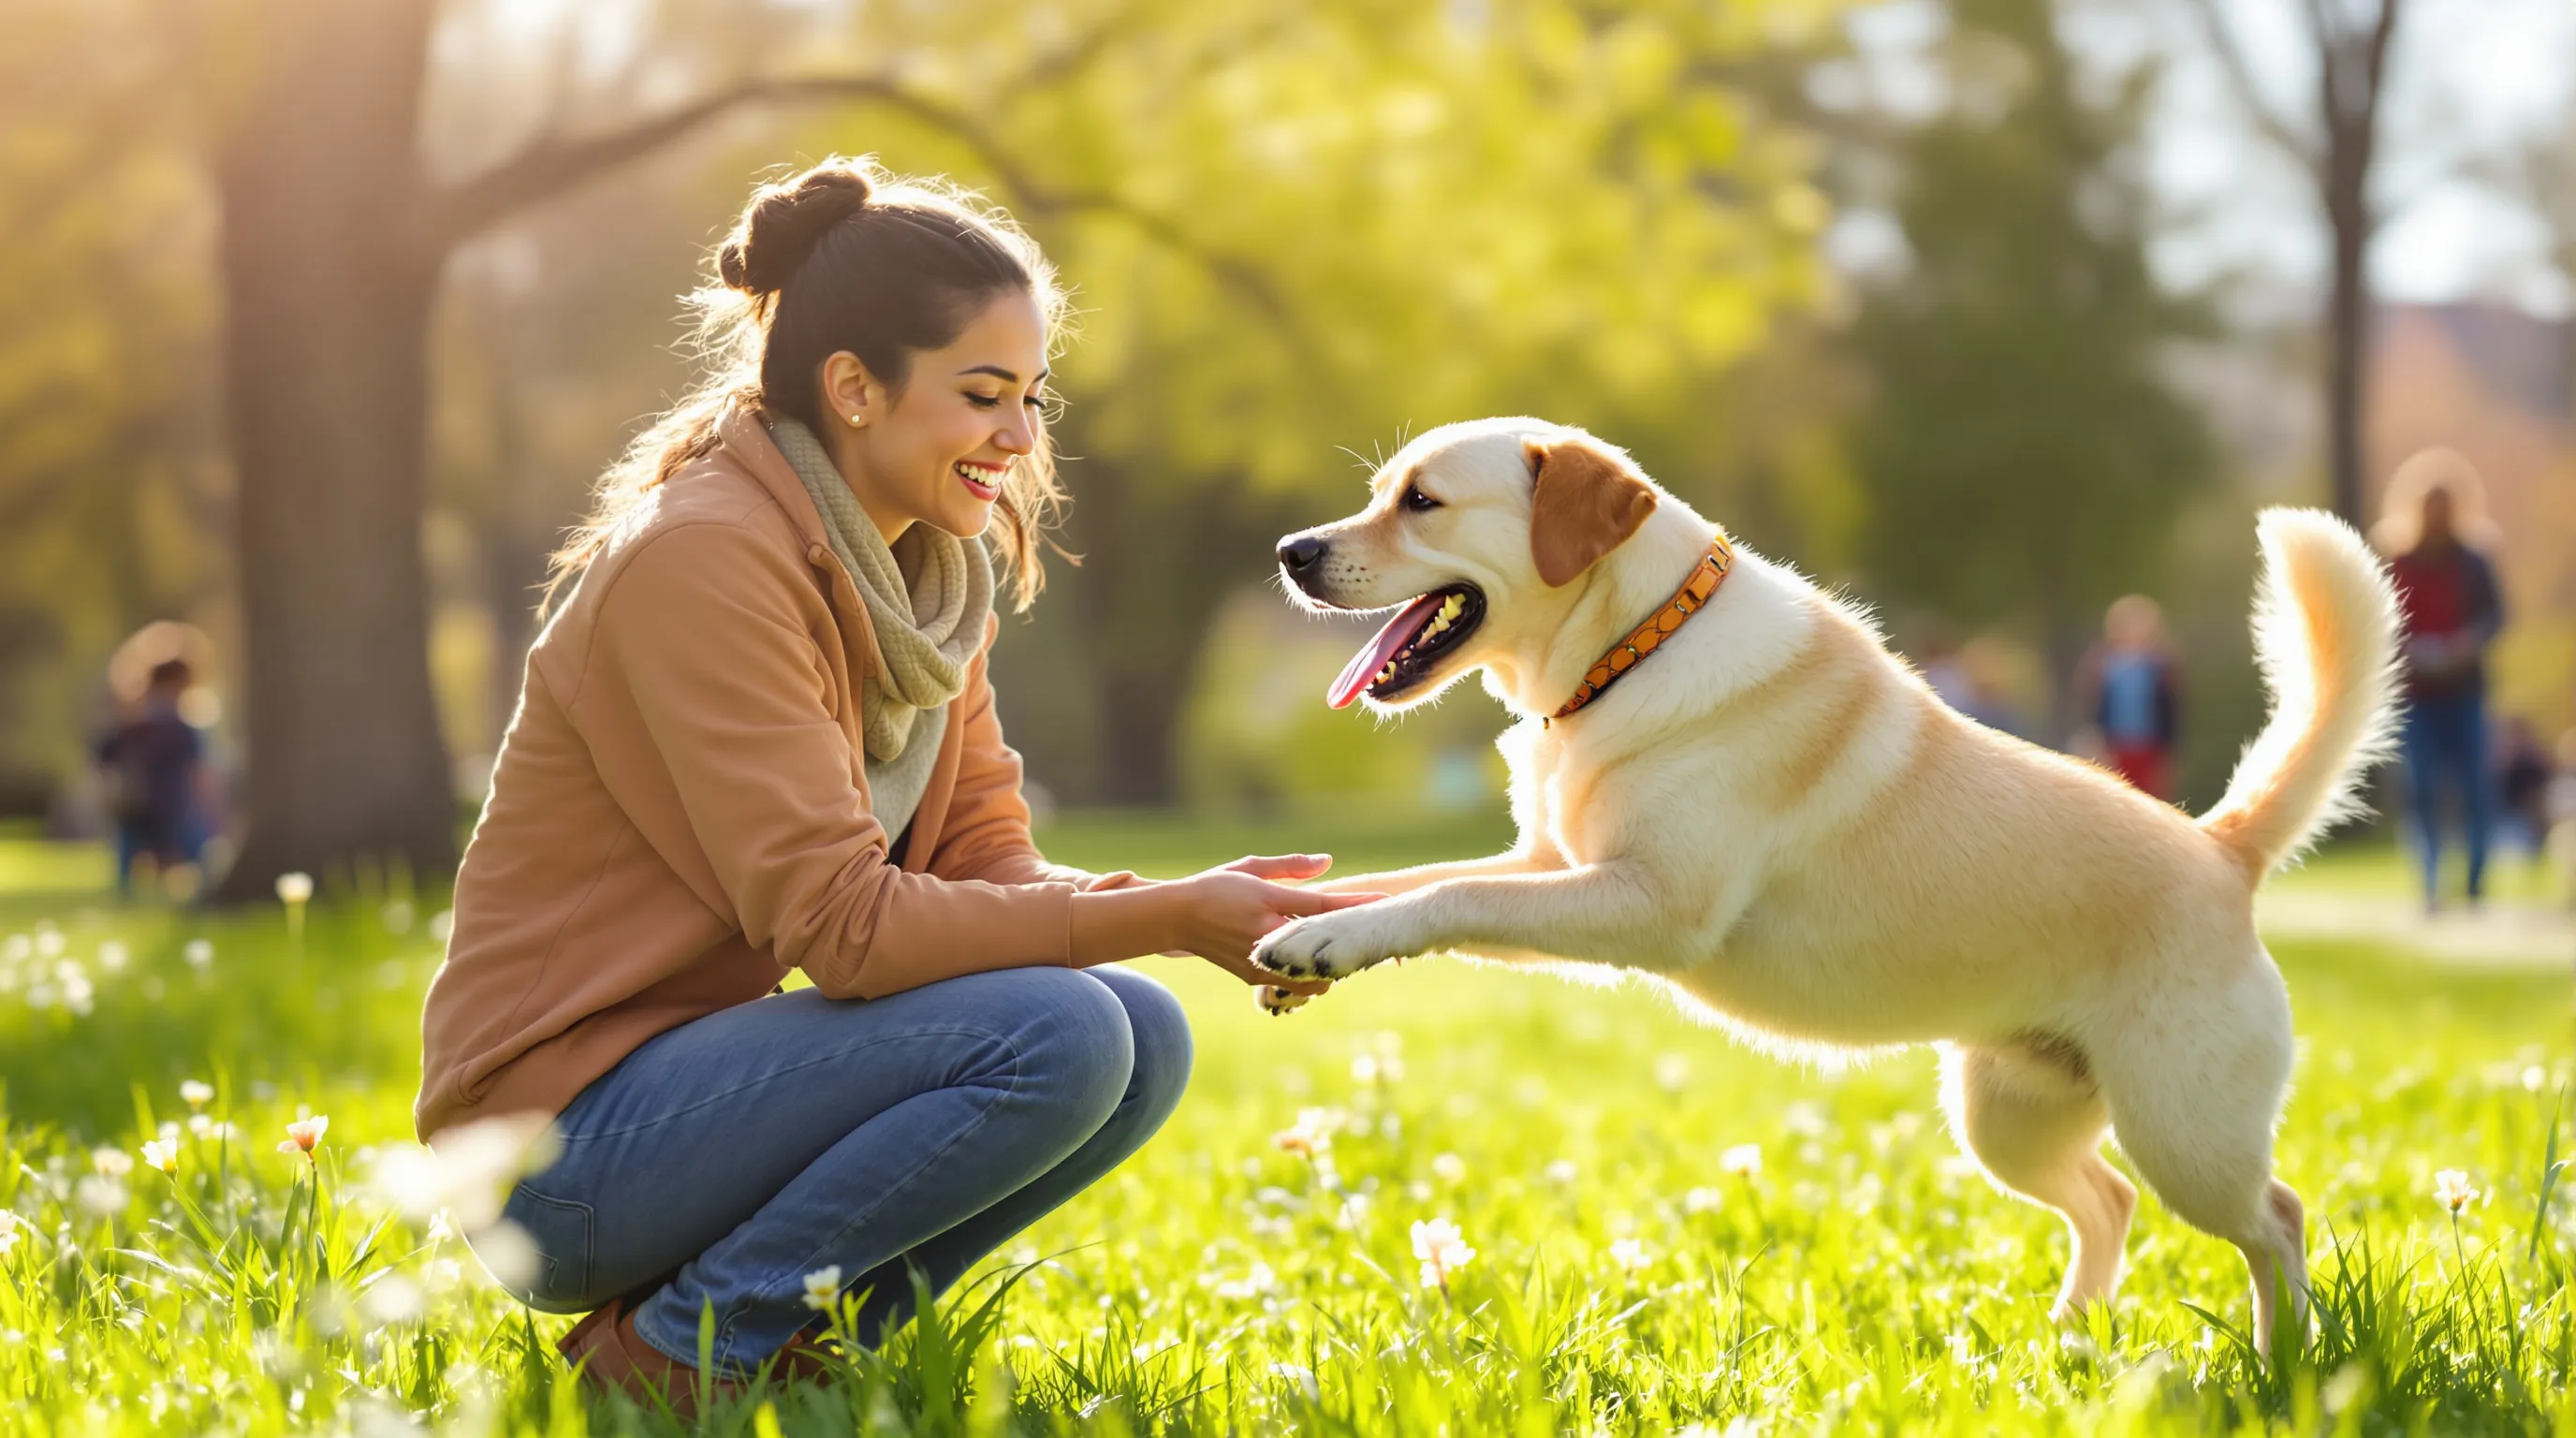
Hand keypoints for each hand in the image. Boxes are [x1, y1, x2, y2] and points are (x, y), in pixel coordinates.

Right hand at [1167, 854, 1382, 989]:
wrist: (1176, 920)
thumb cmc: (1215, 887)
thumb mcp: (1252, 868)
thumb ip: (1291, 866)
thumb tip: (1328, 861)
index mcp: (1267, 902)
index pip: (1322, 906)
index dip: (1356, 904)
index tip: (1385, 902)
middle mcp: (1266, 935)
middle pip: (1324, 948)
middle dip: (1353, 945)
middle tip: (1376, 937)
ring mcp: (1260, 962)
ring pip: (1313, 976)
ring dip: (1333, 967)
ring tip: (1344, 951)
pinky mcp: (1255, 980)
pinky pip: (1295, 986)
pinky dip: (1313, 978)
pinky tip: (1321, 965)